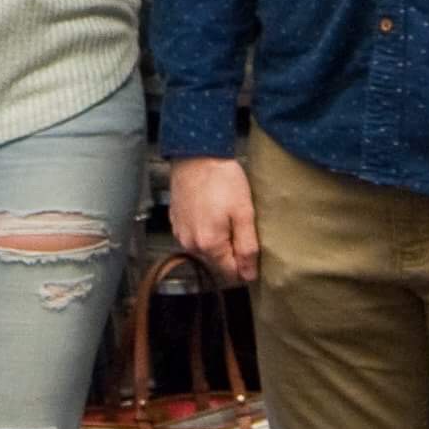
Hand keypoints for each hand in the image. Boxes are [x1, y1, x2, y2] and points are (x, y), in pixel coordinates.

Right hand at [169, 157, 260, 283]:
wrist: (196, 154)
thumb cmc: (221, 178)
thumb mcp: (244, 212)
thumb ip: (247, 247)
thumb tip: (249, 274)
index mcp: (209, 245)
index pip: (231, 272)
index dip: (246, 264)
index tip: (253, 246)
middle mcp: (190, 243)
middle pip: (217, 262)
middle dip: (231, 250)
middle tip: (241, 225)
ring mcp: (180, 233)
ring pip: (205, 249)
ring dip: (217, 240)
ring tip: (226, 215)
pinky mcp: (175, 221)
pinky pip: (194, 236)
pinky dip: (204, 229)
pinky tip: (212, 211)